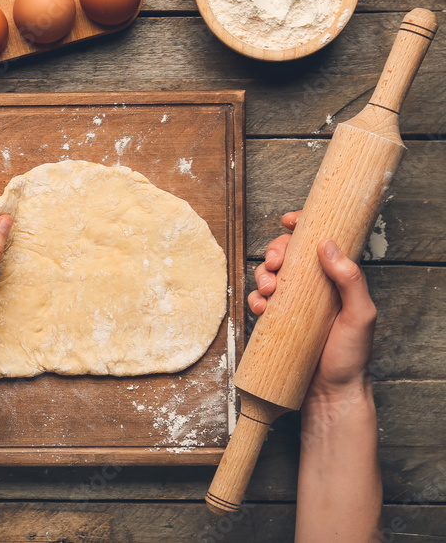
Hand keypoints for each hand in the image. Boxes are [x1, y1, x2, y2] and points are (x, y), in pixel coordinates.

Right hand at [248, 211, 376, 403]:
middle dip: (275, 252)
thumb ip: (349, 280)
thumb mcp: (359, 315)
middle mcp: (314, 287)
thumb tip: (327, 245)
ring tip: (268, 290)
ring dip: (262, 275)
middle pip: (288, 254)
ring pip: (270, 275)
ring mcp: (294, 303)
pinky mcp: (277, 320)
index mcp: (336, 280)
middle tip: (275, 264)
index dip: (302, 227)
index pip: (319, 242)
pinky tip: (261, 308)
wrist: (330, 393)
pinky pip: (259, 300)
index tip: (289, 221)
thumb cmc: (351, 356)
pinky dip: (255, 299)